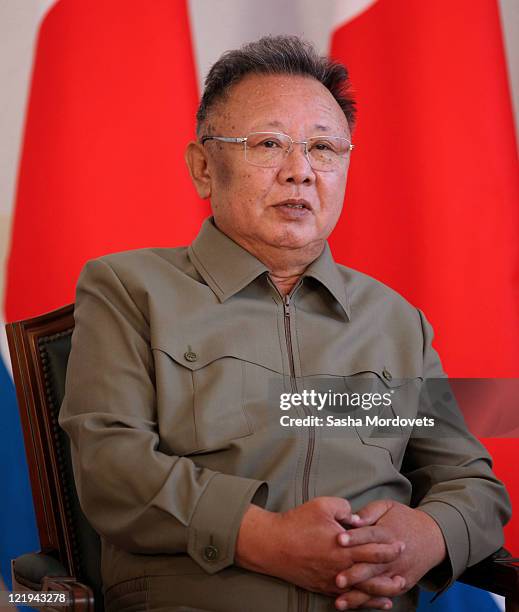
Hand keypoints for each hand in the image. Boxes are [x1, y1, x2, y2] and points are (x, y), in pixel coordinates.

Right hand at [235, 497, 404, 599]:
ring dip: (382, 591)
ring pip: (363, 590)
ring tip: (397, 590)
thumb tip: (357, 518)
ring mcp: (332, 579)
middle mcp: (340, 566)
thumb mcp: (322, 506)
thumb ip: (345, 509)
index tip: (401, 544)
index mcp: (343, 546)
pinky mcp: (323, 587)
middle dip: (391, 571)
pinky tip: (374, 602)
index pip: (372, 548)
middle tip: (406, 571)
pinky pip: (348, 597)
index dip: (389, 548)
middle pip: (372, 572)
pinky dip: (363, 601)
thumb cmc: (297, 523)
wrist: (273, 544)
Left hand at [333, 501, 446, 609]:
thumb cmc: (403, 519)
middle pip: (372, 566)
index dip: (354, 537)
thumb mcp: (387, 507)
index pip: (370, 535)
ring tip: (340, 601)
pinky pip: (384, 595)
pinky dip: (369, 602)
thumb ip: (369, 512)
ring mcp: (398, 572)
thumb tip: (352, 519)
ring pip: (376, 586)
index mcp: (388, 532)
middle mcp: (393, 555)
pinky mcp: (402, 584)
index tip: (339, 539)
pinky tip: (353, 605)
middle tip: (337, 579)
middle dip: (354, 574)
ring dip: (358, 594)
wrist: (431, 538)